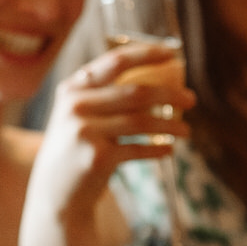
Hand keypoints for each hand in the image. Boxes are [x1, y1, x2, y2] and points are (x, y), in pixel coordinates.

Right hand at [29, 44, 194, 220]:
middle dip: (170, 94)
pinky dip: (158, 149)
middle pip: (137, 92)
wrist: (55, 192)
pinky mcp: (97, 157)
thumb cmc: (77, 146)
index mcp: (73, 87)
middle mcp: (76, 106)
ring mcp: (85, 132)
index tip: (173, 53)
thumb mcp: (80, 114)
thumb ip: (107, 95)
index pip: (116, 61)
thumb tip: (161, 80)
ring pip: (142, 122)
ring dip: (171, 126)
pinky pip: (138, 149)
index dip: (147, 54)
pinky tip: (169, 150)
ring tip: (187, 131)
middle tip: (192, 99)